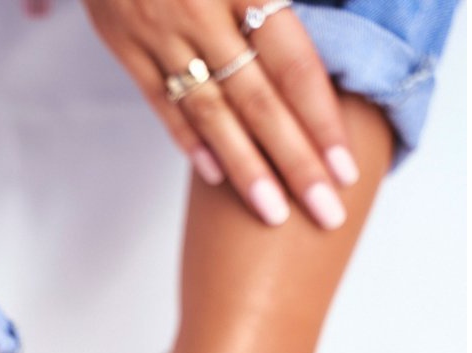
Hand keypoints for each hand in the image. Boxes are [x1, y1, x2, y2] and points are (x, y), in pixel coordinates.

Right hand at [81, 0, 359, 227]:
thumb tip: (325, 35)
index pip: (294, 65)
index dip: (322, 120)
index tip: (346, 169)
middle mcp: (203, 12)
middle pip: (260, 103)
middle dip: (296, 164)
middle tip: (326, 212)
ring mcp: (160, 33)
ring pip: (212, 113)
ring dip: (246, 169)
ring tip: (274, 214)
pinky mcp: (124, 44)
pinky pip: (160, 102)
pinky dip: (189, 141)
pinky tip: (216, 177)